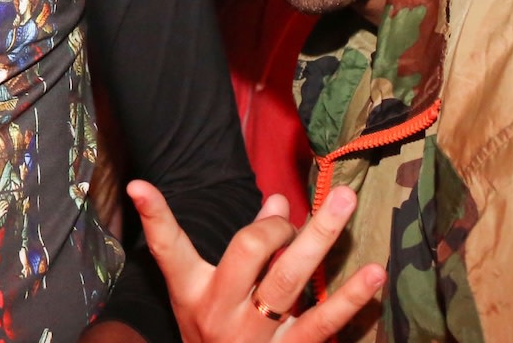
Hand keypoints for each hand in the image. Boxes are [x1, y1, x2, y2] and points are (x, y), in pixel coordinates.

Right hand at [128, 180, 384, 342]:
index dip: (155, 216)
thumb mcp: (216, 296)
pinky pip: (322, 323)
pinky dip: (350, 299)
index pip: (170, 249)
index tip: (139, 185)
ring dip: (320, 238)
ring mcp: (254, 336)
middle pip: (247, 252)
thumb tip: (280, 202)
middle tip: (311, 202)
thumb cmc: (221, 335)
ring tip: (346, 203)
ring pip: (288, 280)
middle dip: (279, 222)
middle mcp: (221, 313)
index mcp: (195, 293)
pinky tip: (373, 274)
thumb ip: (247, 246)